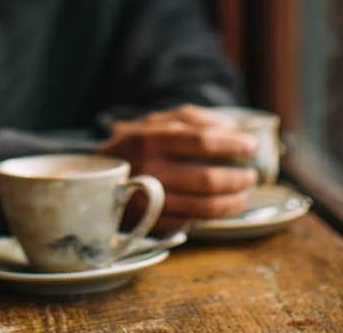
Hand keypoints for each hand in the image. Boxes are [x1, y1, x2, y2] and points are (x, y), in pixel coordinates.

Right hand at [100, 105, 257, 230]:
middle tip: (252, 175)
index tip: (250, 146)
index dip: (230, 144)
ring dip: (233, 202)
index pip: (199, 141)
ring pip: (204, 207)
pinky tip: (221, 206)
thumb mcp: (153, 123)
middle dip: (237, 178)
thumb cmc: (132, 148)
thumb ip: (189, 119)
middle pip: (207, 179)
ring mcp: (149, 202)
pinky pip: (192, 222)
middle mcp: (147, 172)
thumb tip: (229, 127)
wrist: (90, 182)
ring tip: (244, 194)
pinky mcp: (151, 225)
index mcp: (147, 141)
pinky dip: (212, 215)